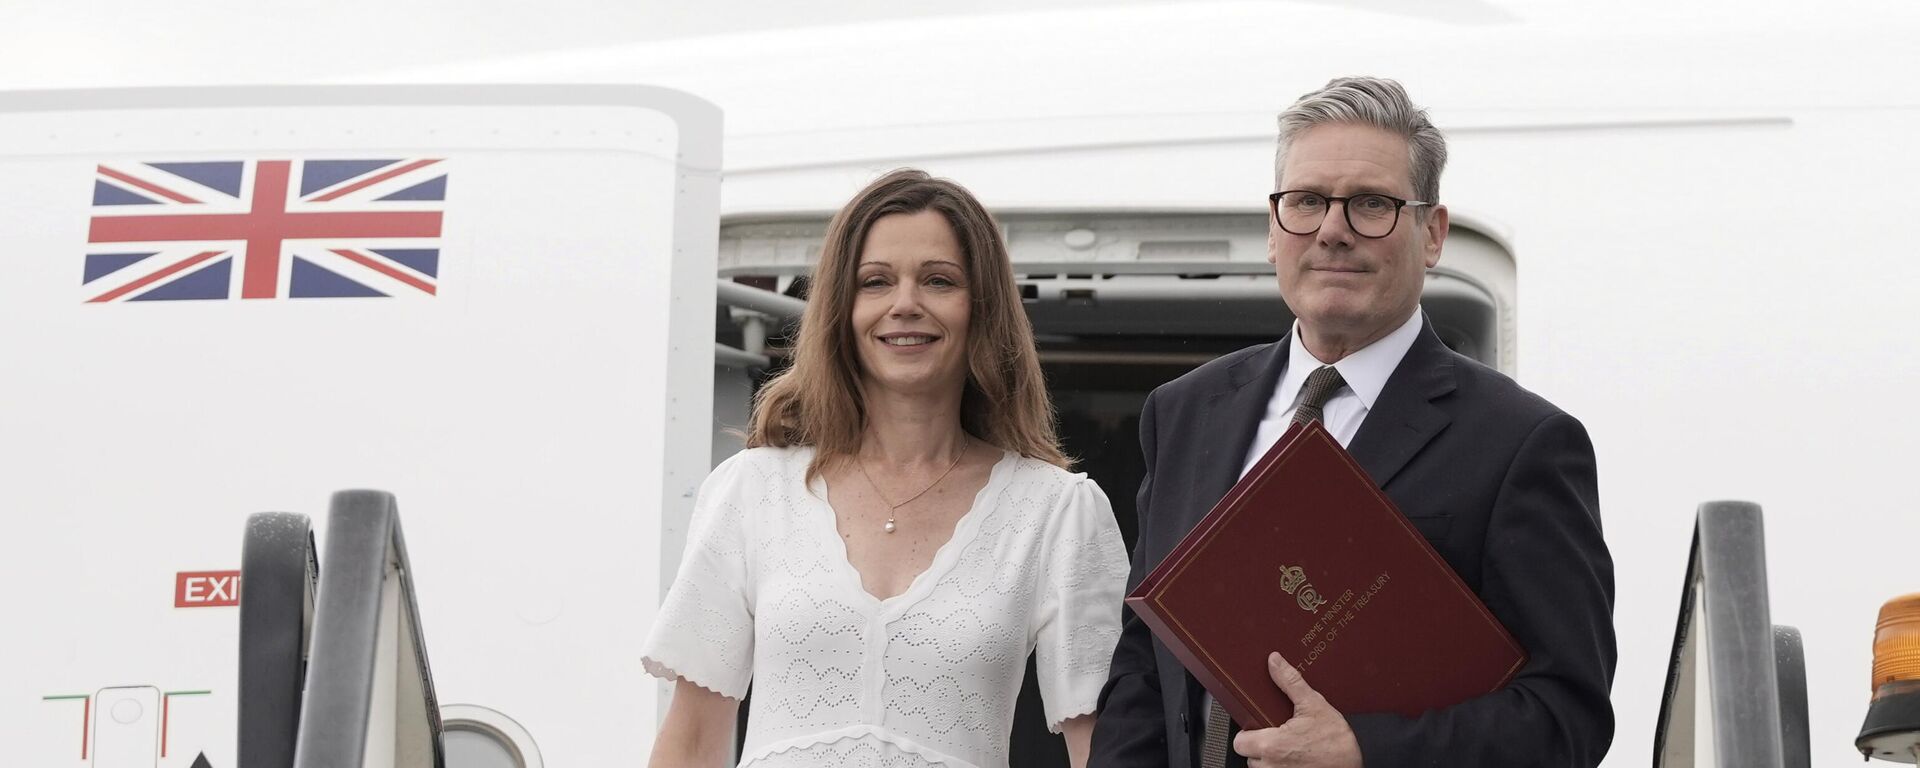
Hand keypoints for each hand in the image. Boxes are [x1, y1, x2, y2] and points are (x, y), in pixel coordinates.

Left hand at [1232, 652, 1362, 767]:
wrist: (1352, 767)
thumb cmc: (1337, 744)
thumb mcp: (1314, 705)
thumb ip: (1290, 681)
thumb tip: (1275, 662)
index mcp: (1271, 745)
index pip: (1239, 742)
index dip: (1247, 733)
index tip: (1258, 727)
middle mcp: (1270, 766)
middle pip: (1249, 755)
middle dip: (1261, 744)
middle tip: (1279, 735)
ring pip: (1261, 767)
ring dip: (1271, 758)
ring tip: (1290, 747)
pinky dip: (1282, 766)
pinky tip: (1297, 758)